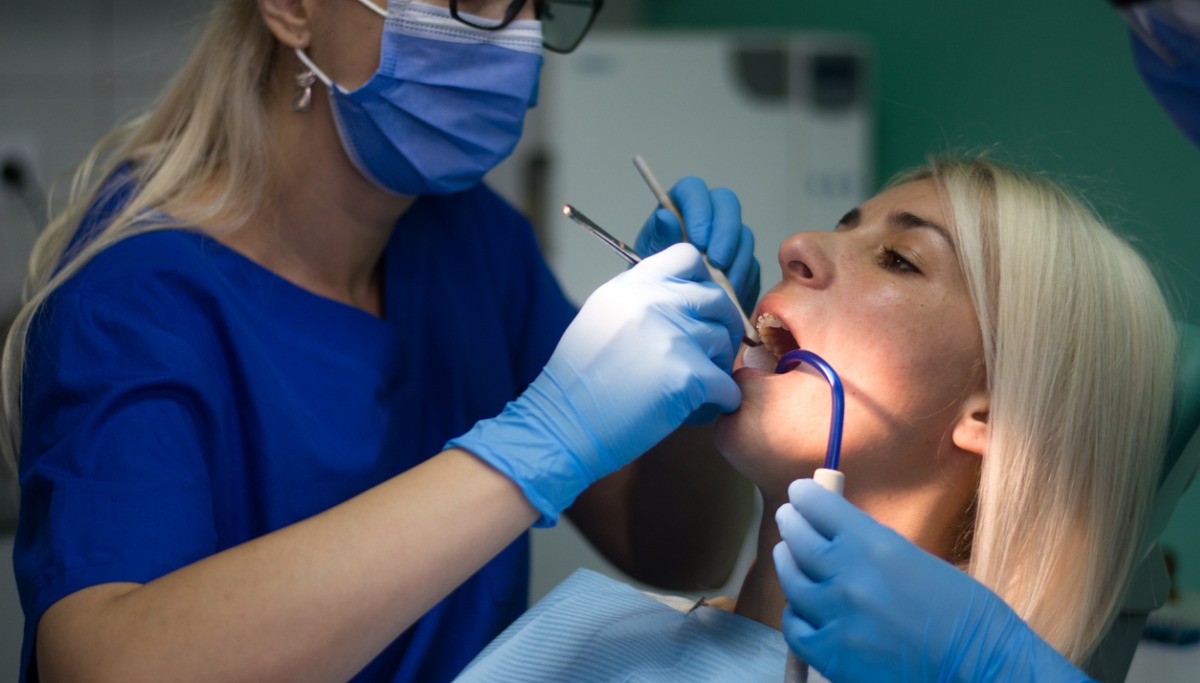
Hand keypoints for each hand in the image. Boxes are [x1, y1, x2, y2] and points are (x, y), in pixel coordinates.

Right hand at [448, 244, 743, 525]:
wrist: (561, 426)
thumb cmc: (579, 383)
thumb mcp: (602, 317)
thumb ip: (641, 300)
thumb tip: (683, 296)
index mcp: (631, 285)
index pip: (688, 256)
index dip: (702, 282)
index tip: (699, 308)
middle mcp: (653, 301)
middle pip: (716, 299)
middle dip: (720, 328)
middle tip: (709, 354)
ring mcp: (673, 336)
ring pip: (724, 344)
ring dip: (716, 368)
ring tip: (693, 390)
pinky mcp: (687, 375)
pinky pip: (727, 385)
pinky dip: (719, 401)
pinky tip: (697, 410)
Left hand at [635, 176, 759, 315]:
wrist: (666, 308)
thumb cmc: (653, 279)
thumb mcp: (647, 260)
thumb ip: (658, 238)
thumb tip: (666, 217)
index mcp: (678, 208)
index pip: (693, 189)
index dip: (699, 210)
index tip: (698, 240)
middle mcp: (706, 216)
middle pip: (727, 203)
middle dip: (726, 233)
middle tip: (717, 263)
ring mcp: (728, 237)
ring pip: (743, 235)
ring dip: (736, 260)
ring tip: (722, 286)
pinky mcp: (741, 262)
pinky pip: (751, 265)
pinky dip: (743, 280)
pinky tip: (730, 296)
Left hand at [773, 479, 1094, 682]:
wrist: (983, 670)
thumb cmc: (966, 614)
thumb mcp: (918, 560)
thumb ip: (873, 546)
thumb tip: (839, 533)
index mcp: (876, 547)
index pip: (820, 507)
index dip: (805, 497)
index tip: (799, 492)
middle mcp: (850, 579)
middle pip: (798, 539)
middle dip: (791, 522)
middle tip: (789, 517)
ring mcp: (838, 619)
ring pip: (792, 581)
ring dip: (788, 562)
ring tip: (787, 553)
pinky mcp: (834, 657)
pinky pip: (795, 627)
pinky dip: (795, 613)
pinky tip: (800, 606)